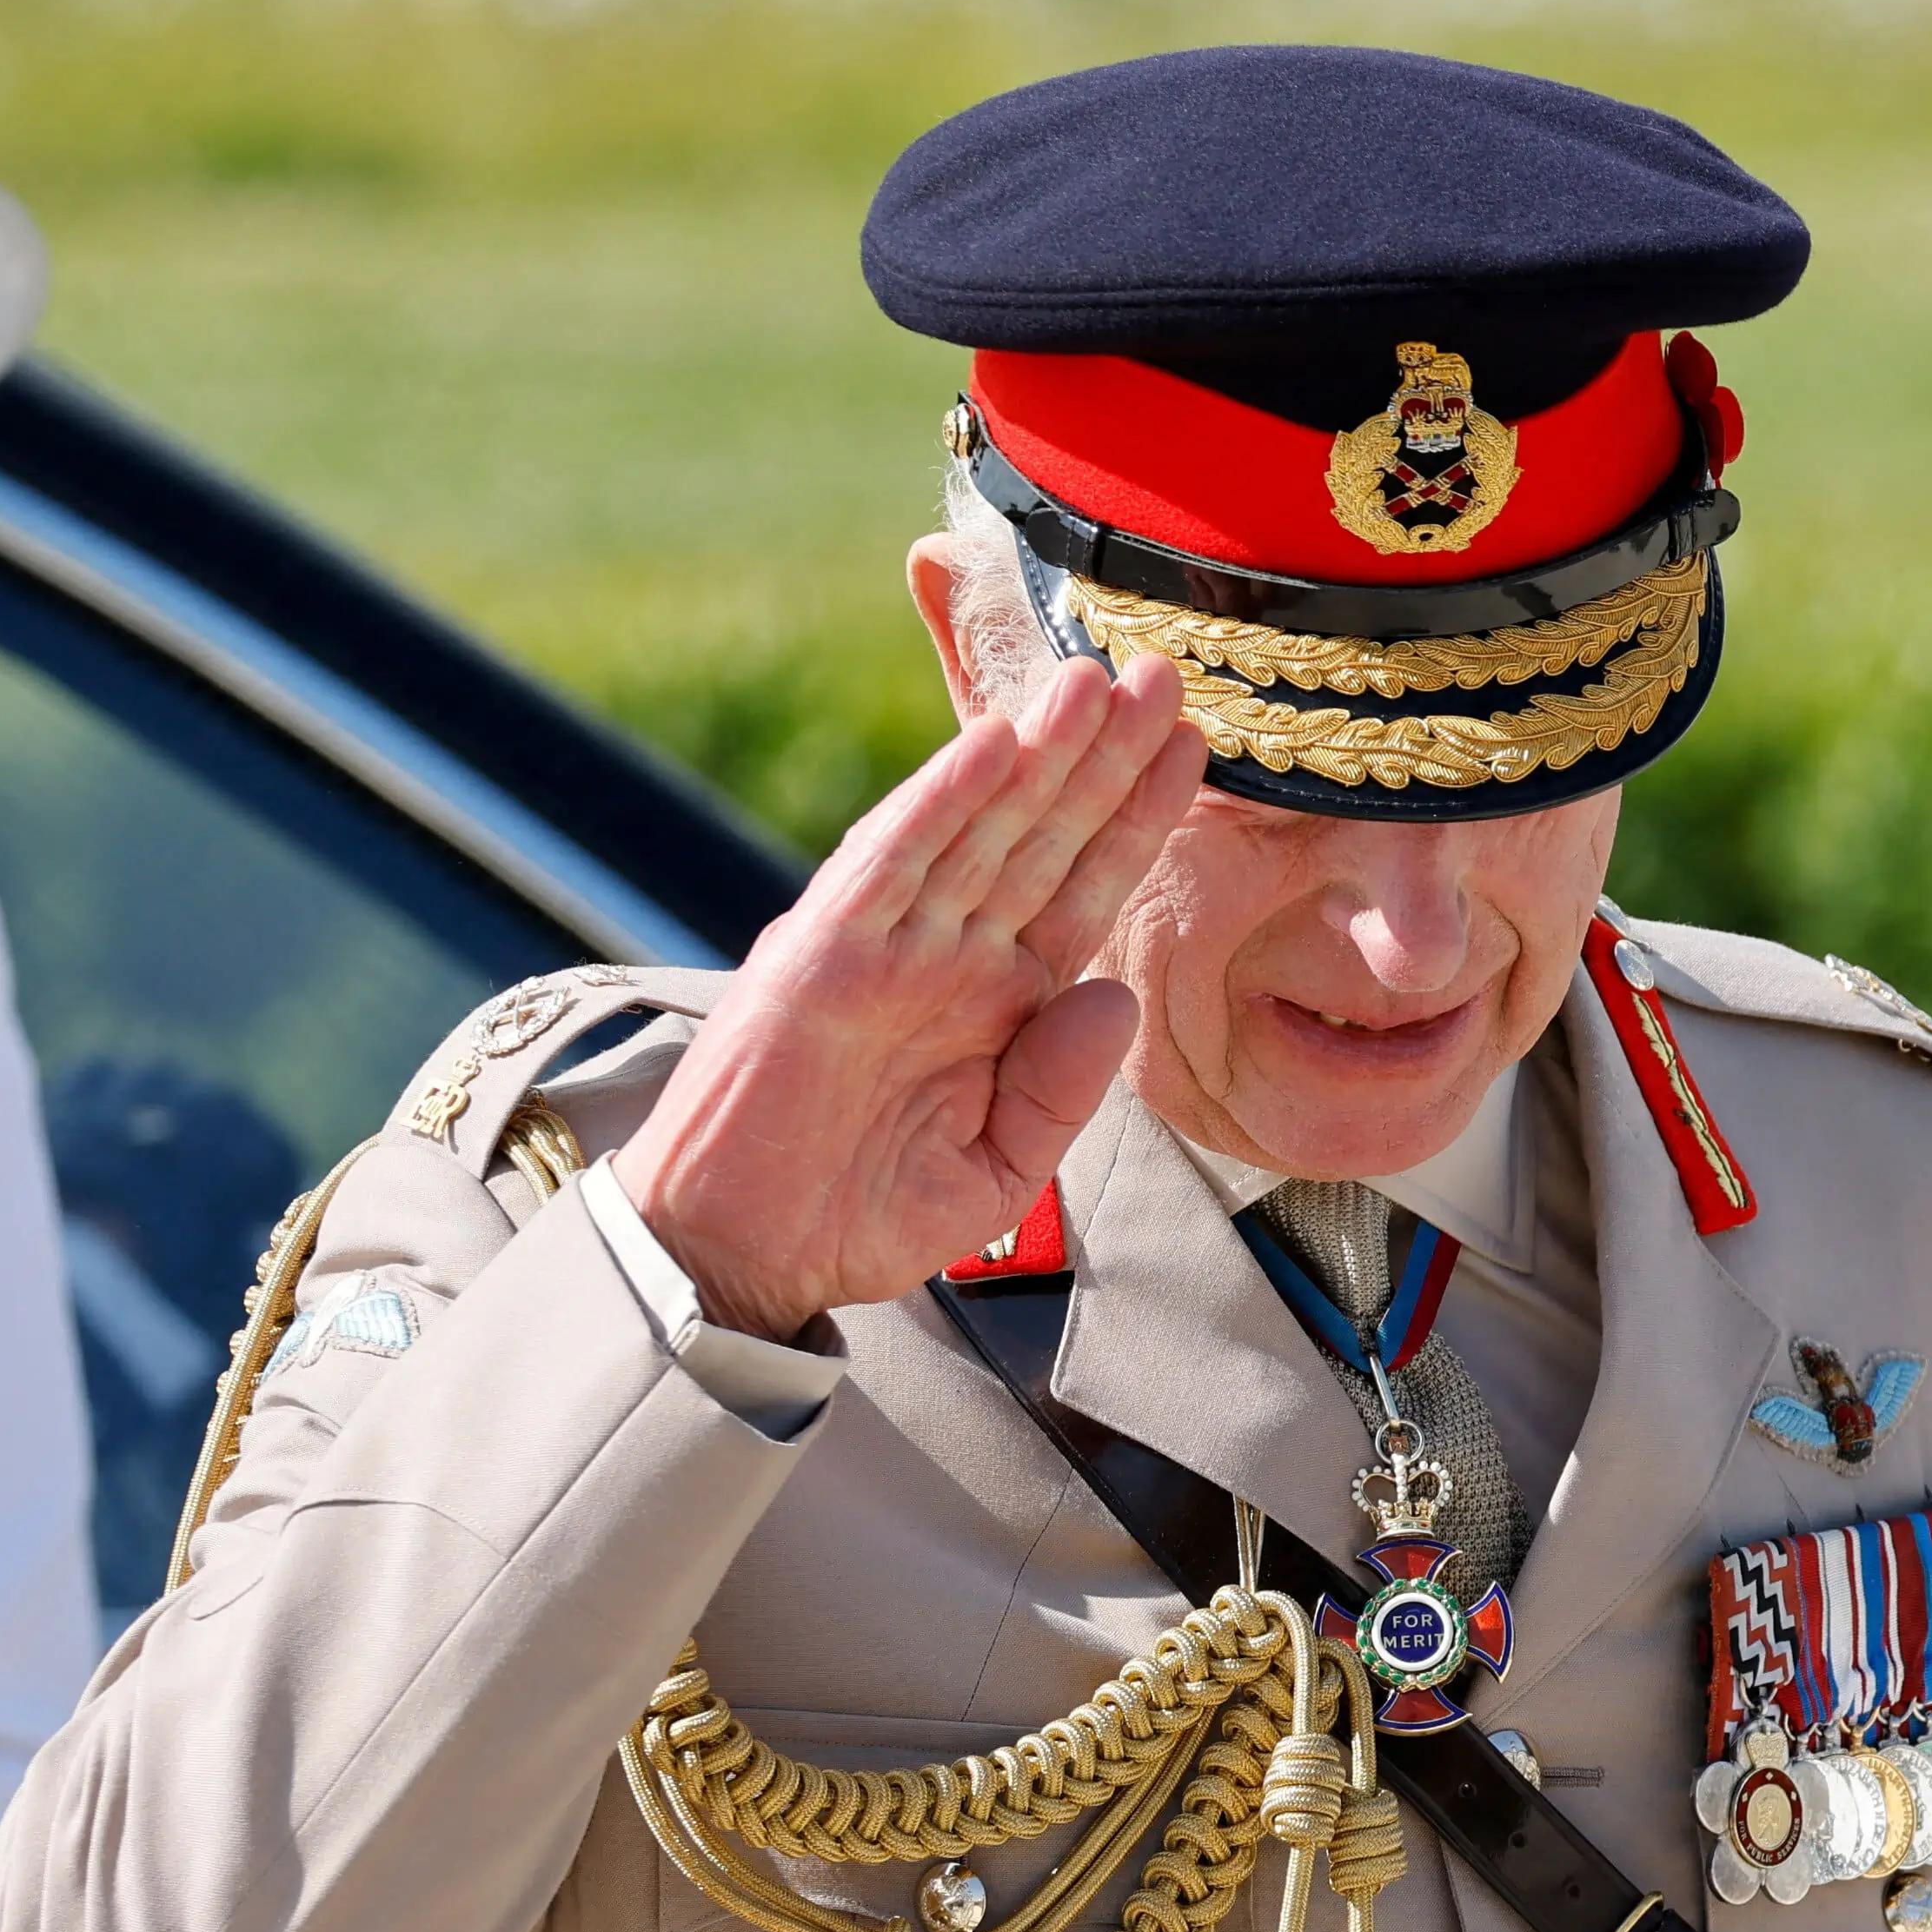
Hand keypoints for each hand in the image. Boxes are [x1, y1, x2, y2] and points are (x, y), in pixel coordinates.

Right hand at [602, 651, 1202, 1334]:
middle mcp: (947, 956)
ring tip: (1097, 681)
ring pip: (976, 828)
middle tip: (1163, 674)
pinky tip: (994, 741)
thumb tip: (1116, 1001)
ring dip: (1036, 753)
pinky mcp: (821, 953)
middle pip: (1040, 837)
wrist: (740, 1256)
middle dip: (1102, 759)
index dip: (1135, 821)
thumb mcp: (990, 1171)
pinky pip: (891, 862)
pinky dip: (941, 800)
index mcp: (996, 1005)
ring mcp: (884, 946)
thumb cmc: (856, 1218)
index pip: (1081, 892)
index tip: (1191, 750)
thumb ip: (1056, 1092)